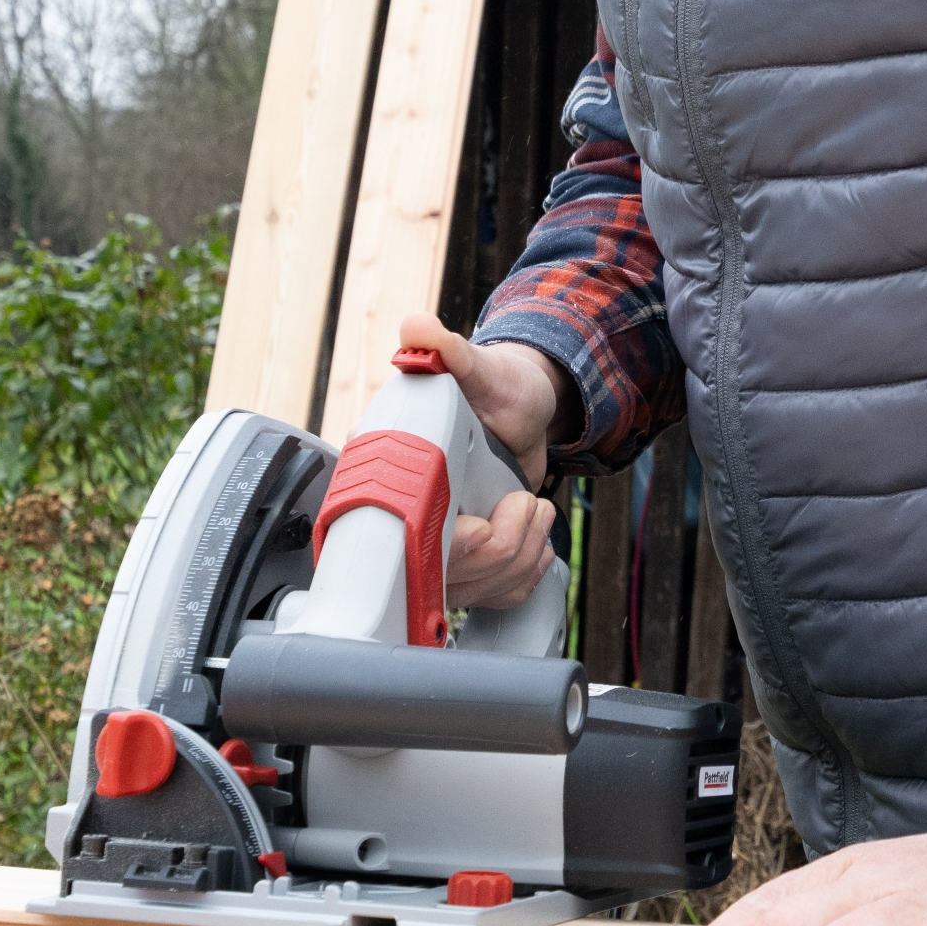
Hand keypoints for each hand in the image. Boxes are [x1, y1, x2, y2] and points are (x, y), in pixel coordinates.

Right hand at [410, 314, 563, 612]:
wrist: (521, 406)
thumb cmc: (494, 386)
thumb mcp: (476, 366)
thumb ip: (446, 351)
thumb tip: (417, 329)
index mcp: (392, 473)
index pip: (398, 537)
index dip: (447, 542)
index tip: (480, 525)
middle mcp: (405, 516)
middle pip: (445, 576)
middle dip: (502, 547)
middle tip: (525, 504)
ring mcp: (436, 545)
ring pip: (474, 591)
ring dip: (522, 555)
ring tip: (534, 513)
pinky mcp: (468, 565)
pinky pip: (494, 596)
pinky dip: (524, 573)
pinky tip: (531, 540)